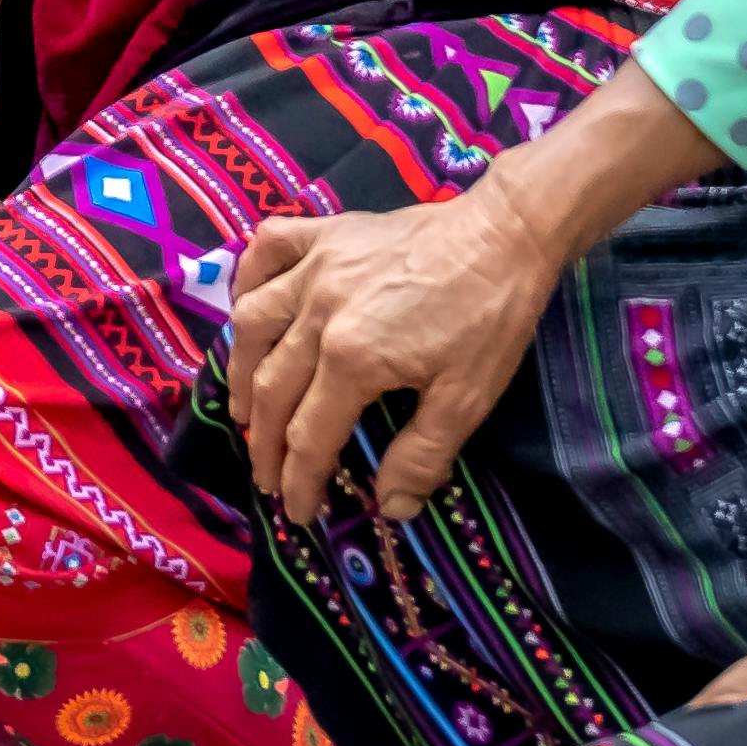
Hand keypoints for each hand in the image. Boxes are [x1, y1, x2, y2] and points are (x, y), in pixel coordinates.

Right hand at [225, 183, 562, 524]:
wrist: (505, 235)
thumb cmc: (489, 319)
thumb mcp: (467, 399)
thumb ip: (422, 456)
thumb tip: (389, 508)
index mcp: (352, 358)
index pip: (310, 435)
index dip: (300, 481)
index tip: (299, 513)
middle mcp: (318, 311)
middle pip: (273, 387)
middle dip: (264, 442)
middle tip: (265, 475)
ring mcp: (316, 266)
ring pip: (253, 322)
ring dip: (241, 369)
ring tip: (244, 405)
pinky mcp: (325, 232)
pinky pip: (267, 250)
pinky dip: (248, 279)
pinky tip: (246, 305)